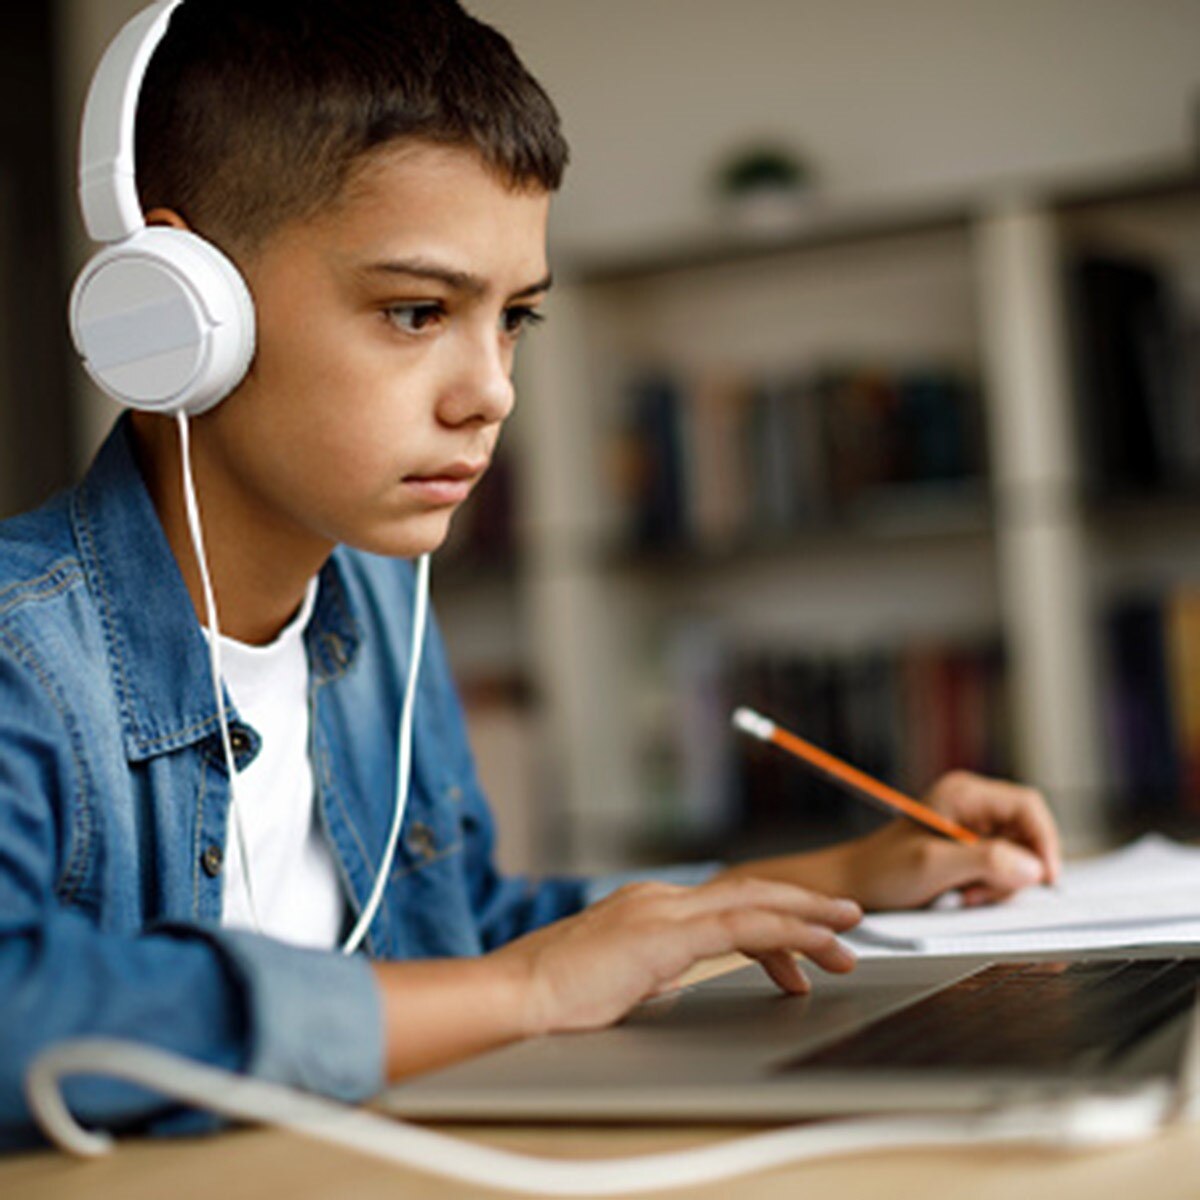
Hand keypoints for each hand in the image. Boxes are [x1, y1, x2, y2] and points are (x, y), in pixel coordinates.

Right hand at [488, 877, 860, 1037]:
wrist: (515, 996)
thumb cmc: (552, 998)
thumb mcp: (614, 982)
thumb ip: (647, 972)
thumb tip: (668, 981)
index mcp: (648, 909)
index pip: (725, 907)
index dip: (772, 924)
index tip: (803, 952)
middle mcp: (661, 900)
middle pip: (750, 893)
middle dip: (804, 909)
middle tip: (847, 925)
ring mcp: (664, 911)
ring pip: (756, 902)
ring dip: (808, 917)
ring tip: (847, 935)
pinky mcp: (667, 935)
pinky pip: (743, 926)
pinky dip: (787, 931)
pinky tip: (815, 942)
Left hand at [720, 770, 1061, 911]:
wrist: (854, 886)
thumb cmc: (880, 870)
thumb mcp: (932, 866)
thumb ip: (984, 861)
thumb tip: (1033, 867)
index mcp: (963, 793)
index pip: (1028, 806)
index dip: (1044, 841)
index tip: (1045, 877)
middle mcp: (971, 805)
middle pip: (1027, 834)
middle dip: (1015, 868)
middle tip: (983, 891)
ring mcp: (972, 827)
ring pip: (1018, 856)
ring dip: (1001, 882)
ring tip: (966, 894)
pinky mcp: (969, 850)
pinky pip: (1002, 870)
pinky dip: (991, 888)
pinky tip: (964, 894)